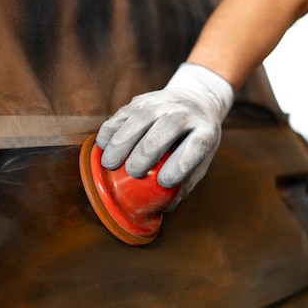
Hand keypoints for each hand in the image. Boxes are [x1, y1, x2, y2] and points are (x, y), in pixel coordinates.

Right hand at [96, 63, 233, 209]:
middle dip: (146, 151)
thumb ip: (185, 184)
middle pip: (166, 128)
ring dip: (122, 142)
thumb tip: (163, 208)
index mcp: (205, 131)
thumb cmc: (194, 141)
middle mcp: (185, 113)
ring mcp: (162, 103)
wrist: (195, 100)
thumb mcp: (201, 161)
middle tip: (133, 172)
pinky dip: (110, 130)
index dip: (181, 164)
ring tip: (109, 163)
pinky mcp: (141, 100)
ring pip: (140, 118)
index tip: (164, 182)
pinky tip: (102, 146)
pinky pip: (122, 114)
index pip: (196, 145)